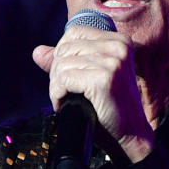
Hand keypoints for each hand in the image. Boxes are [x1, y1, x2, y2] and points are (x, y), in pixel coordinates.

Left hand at [33, 26, 153, 162]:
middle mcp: (118, 46)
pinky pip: (63, 79)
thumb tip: (37, 51)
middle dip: (57, 72)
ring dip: (57, 85)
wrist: (131, 136)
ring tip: (67, 99)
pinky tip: (66, 104)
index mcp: (120, 41)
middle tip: (65, 92)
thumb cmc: (111, 109)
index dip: (62, 53)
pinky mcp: (103, 79)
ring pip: (62, 64)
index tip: (67, 75)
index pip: (75, 32)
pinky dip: (58, 94)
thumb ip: (65, 62)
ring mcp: (112, 61)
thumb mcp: (90, 78)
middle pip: (66, 48)